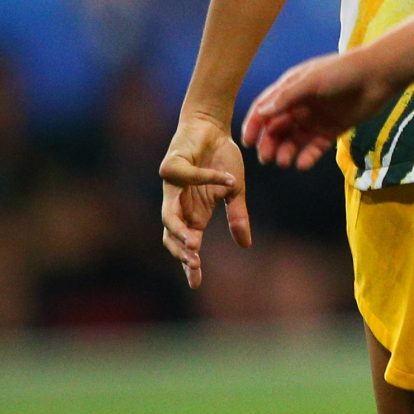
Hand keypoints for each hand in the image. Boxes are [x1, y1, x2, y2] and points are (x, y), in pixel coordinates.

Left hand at [159, 111, 251, 287]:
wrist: (212, 128)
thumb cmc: (222, 159)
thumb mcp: (236, 191)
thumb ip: (238, 216)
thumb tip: (245, 246)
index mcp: (193, 213)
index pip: (188, 244)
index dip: (189, 264)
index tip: (195, 284)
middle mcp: (179, 204)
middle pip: (171, 236)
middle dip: (181, 253)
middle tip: (194, 264)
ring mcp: (172, 187)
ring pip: (168, 216)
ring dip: (179, 231)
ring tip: (193, 243)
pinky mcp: (171, 167)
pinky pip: (189, 177)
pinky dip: (211, 178)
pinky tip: (230, 180)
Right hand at [241, 50, 399, 170]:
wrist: (378, 75)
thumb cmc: (342, 71)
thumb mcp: (311, 80)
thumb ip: (286, 97)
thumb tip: (261, 113)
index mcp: (291, 89)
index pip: (265, 109)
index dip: (254, 125)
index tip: (248, 142)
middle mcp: (300, 105)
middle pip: (278, 128)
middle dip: (269, 143)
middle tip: (266, 158)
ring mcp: (316, 118)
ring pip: (294, 140)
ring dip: (286, 151)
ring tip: (284, 162)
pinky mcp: (332, 129)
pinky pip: (315, 146)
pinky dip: (308, 156)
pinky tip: (303, 164)